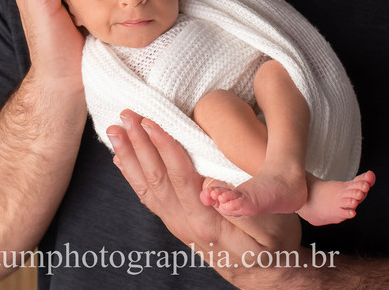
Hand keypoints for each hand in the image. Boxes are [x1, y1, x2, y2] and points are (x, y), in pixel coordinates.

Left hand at [107, 111, 301, 278]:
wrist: (265, 275)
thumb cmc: (273, 244)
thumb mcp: (272, 226)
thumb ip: (243, 207)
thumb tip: (211, 184)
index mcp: (207, 220)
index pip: (179, 177)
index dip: (164, 147)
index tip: (151, 122)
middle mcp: (185, 223)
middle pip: (156, 179)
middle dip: (139, 145)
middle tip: (126, 115)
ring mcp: (178, 224)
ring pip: (147, 187)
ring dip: (129, 156)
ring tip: (115, 131)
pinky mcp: (177, 223)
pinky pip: (149, 197)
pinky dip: (133, 176)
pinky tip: (121, 160)